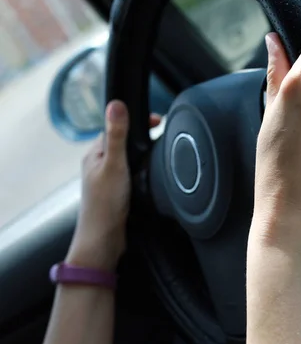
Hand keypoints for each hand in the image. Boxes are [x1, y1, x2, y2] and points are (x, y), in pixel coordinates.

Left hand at [67, 101, 160, 270]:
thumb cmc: (105, 204)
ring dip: (143, 155)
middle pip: (124, 143)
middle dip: (142, 137)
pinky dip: (143, 171)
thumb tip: (116, 104)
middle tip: (163, 135)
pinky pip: (133, 174)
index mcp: (94, 154)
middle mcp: (100, 165)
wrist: (104, 239)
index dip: (137, 121)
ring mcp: (109, 180)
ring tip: (160, 153)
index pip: (116, 128)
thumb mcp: (115, 164)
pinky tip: (152, 175)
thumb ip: (117, 135)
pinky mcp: (118, 194)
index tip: (158, 121)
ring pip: (129, 160)